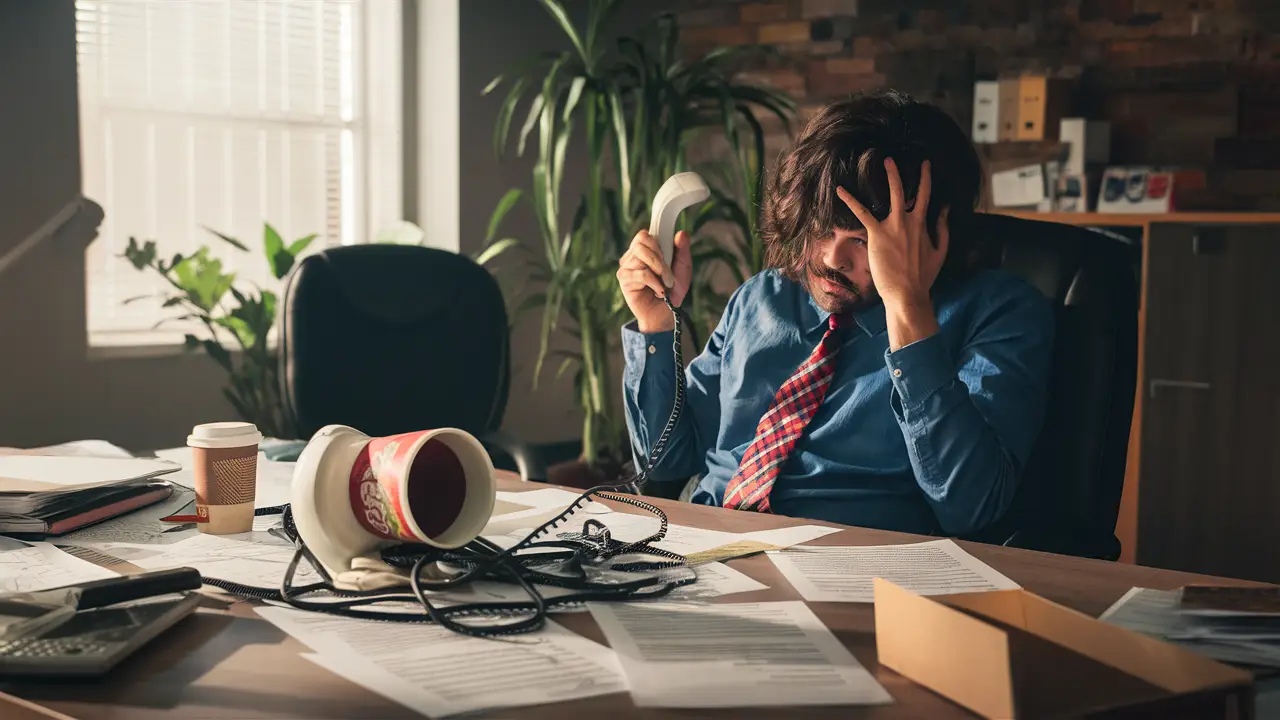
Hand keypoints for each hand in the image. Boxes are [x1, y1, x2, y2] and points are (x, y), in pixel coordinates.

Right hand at [617, 229, 691, 333]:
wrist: (666, 314)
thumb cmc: (672, 291)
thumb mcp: (683, 268)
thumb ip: (683, 250)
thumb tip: (681, 234)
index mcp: (645, 250)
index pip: (644, 234)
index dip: (656, 238)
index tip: (668, 249)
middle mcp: (633, 256)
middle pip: (641, 241)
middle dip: (659, 256)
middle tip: (669, 274)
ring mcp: (626, 267)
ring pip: (641, 257)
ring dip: (660, 271)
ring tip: (666, 284)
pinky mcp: (624, 279)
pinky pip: (641, 274)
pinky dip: (655, 283)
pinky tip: (659, 291)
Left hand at [836, 158, 949, 308]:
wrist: (907, 293)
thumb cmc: (923, 276)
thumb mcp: (940, 251)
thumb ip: (942, 229)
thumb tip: (946, 210)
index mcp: (922, 225)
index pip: (926, 196)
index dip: (925, 179)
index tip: (924, 165)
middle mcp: (909, 221)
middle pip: (906, 191)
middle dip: (898, 174)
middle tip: (891, 159)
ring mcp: (893, 226)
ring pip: (892, 195)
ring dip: (888, 177)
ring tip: (882, 161)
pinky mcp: (878, 234)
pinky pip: (863, 213)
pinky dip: (851, 200)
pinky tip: (840, 190)